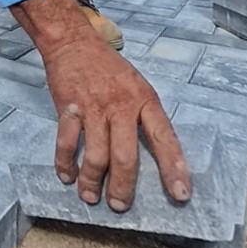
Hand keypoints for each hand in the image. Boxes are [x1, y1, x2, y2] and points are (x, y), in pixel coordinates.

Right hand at [12, 0, 189, 210]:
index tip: (180, 194)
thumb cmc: (109, 67)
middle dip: (123, 187)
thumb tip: (153, 155)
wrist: (73, 42)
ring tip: (91, 197)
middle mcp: (121, 105)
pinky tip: (67, 176)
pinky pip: (67, 143)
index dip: (173, 168)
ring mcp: (93, 107)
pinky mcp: (68, 108)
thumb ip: (144, 116)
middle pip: (125, 156)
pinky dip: (66, 163)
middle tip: (120, 205)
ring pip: (96, 155)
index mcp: (145, 100)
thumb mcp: (138, 85)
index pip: (164, 138)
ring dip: (92, 181)